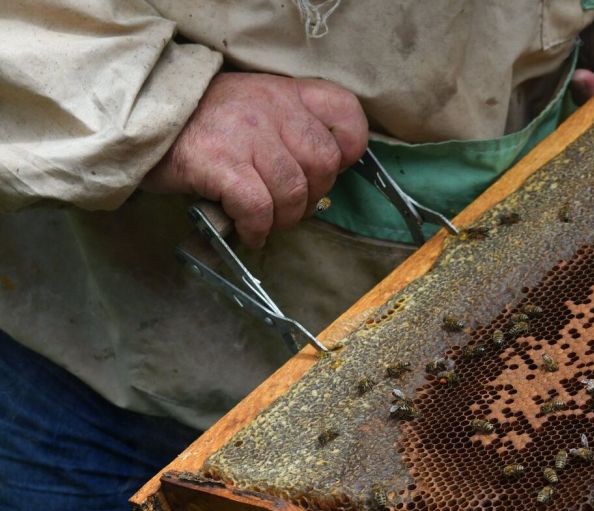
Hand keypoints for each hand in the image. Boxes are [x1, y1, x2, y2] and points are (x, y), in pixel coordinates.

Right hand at [141, 73, 367, 247]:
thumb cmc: (204, 122)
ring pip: (293, 191)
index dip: (349, 148)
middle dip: (313, 196)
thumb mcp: (256, 106)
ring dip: (283, 218)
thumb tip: (324, 175)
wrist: (140, 117)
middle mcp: (271, 108)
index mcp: (286, 92)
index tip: (331, 169)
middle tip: (289, 205)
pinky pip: (258, 207)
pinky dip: (257, 228)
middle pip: (323, 163)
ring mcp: (245, 135)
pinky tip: (248, 231)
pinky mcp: (219, 163)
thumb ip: (292, 127)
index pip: (345, 112)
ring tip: (265, 221)